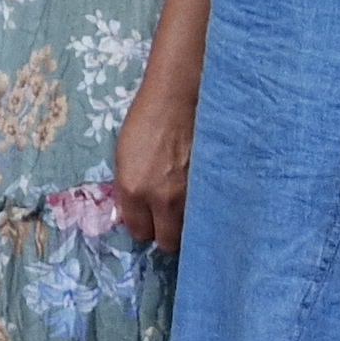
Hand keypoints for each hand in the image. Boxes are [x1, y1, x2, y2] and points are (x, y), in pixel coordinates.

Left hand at [112, 64, 195, 249]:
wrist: (180, 98)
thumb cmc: (147, 121)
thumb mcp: (124, 158)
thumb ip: (128, 192)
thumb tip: (133, 216)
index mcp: (133, 190)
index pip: (138, 232)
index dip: (144, 226)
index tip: (149, 219)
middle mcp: (162, 199)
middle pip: (167, 242)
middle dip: (167, 233)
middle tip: (169, 220)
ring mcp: (192, 196)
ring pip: (192, 232)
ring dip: (189, 225)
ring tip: (189, 210)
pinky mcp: (215, 189)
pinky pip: (211, 216)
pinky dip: (208, 213)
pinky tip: (206, 203)